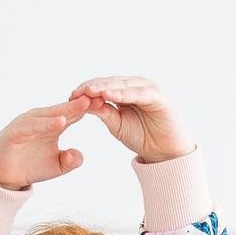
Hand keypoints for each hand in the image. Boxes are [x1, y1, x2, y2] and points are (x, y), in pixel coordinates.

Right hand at [0, 99, 92, 192]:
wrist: (2, 176)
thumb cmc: (28, 167)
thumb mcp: (56, 167)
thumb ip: (70, 161)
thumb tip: (80, 155)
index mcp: (53, 125)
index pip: (74, 114)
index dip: (90, 109)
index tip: (108, 104)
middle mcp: (41, 120)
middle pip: (64, 109)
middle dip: (82, 104)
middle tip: (101, 96)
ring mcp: (27, 124)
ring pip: (49, 114)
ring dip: (66, 110)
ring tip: (84, 105)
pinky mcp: (15, 132)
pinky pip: (32, 126)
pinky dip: (45, 124)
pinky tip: (60, 122)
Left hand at [67, 75, 193, 163]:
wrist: (165, 152)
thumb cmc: (143, 137)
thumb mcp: (117, 124)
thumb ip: (104, 112)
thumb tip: (85, 102)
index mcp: (126, 90)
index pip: (103, 85)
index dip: (87, 89)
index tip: (70, 96)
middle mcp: (137, 85)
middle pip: (111, 82)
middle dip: (93, 87)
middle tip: (75, 92)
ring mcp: (148, 88)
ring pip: (122, 85)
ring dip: (105, 87)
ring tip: (89, 91)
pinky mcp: (158, 96)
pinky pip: (137, 93)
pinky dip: (123, 94)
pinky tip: (109, 96)